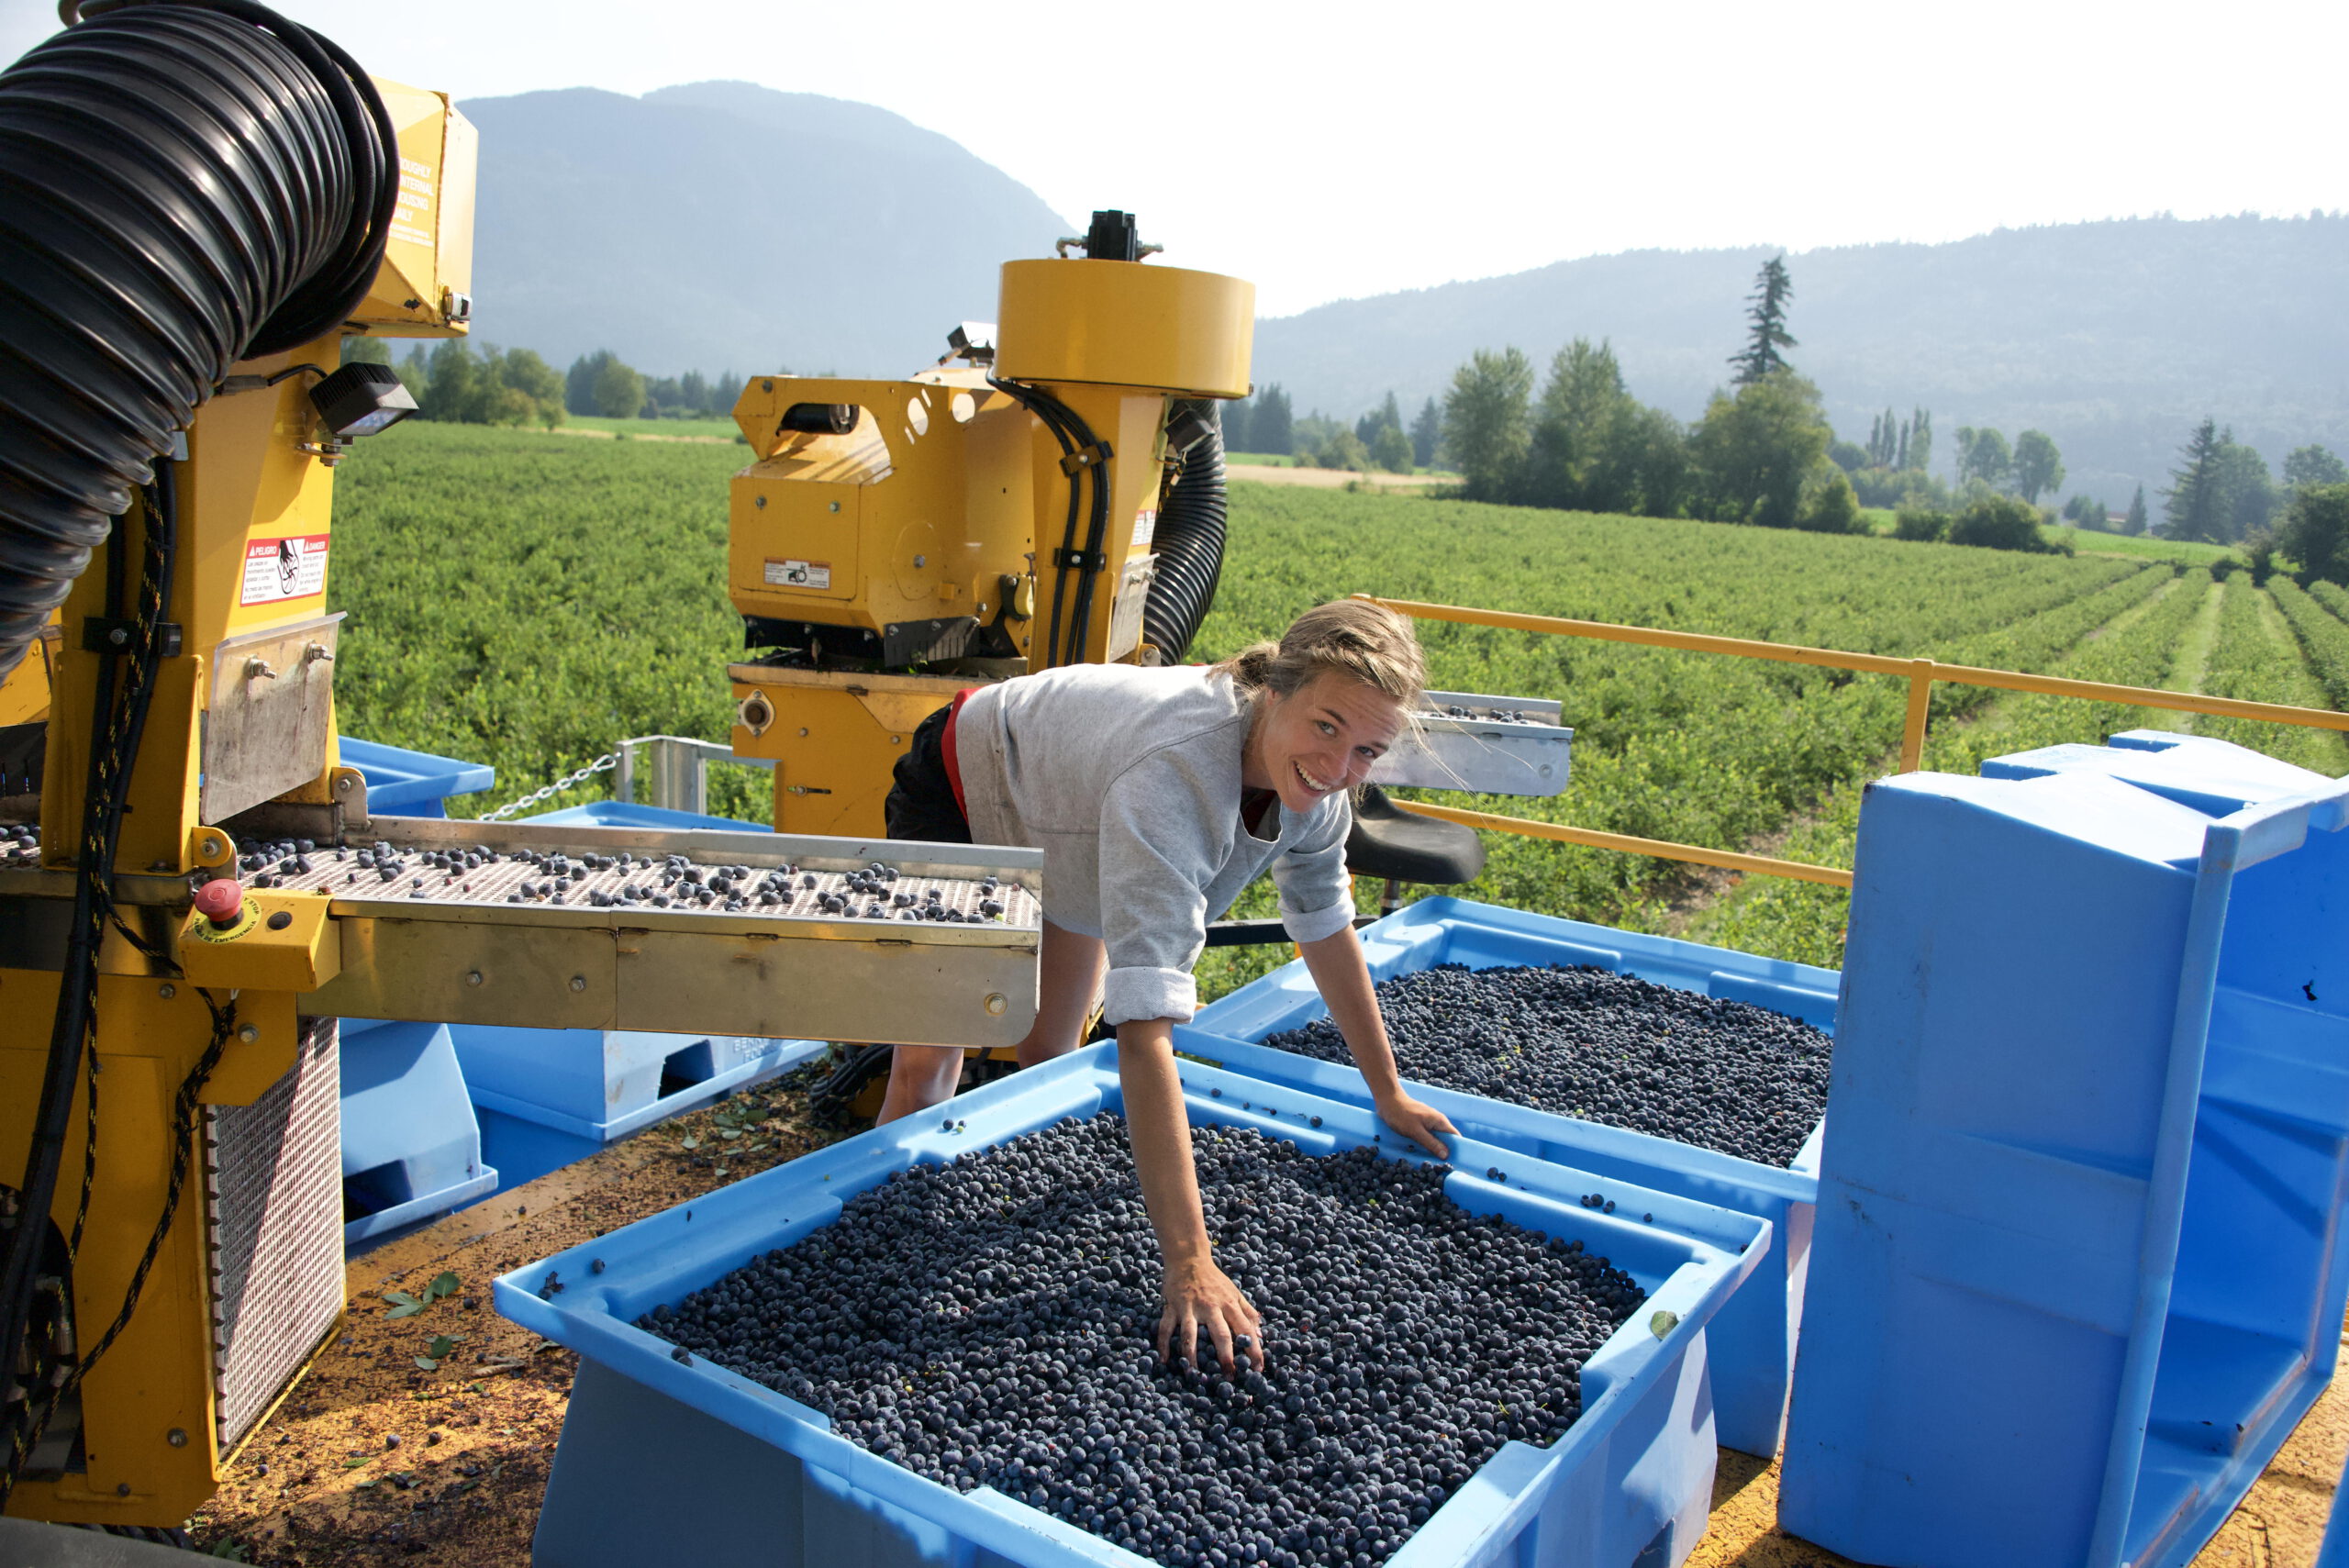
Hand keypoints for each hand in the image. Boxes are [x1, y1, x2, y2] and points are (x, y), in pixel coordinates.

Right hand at [1158, 1254, 1264, 1373]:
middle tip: (1230, 1377)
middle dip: (1226, 1357)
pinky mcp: (1172, 1307)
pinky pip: (1166, 1328)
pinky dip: (1164, 1345)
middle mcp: (1210, 1306)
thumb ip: (1248, 1313)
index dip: (1253, 1349)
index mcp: (1228, 1304)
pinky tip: (1165, 1361)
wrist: (1188, 1258)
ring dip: (1192, 1356)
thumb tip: (1260, 1335)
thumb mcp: (1235, 1293)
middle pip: (1221, 1334)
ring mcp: (1189, 1307)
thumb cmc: (1214, 1279)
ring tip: (1195, 1375)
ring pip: (1190, 1335)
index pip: (1245, 1329)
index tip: (1258, 1368)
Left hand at [1377, 1092, 1456, 1158]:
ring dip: (1433, 1148)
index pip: (1455, 1136)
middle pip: (1446, 1139)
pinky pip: (1426, 1136)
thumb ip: (1431, 1143)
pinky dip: (1425, 1143)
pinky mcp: (1419, 1124)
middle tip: (1439, 1165)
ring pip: (1435, 1138)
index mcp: (1439, 1121)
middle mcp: (1436, 1121)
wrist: (1387, 1100)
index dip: (1457, 1149)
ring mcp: (1428, 1122)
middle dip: (1444, 1151)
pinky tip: (1420, 1151)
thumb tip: (1446, 1155)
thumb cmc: (1401, 1114)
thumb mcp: (1416, 1131)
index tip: (1454, 1163)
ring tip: (1429, 1161)